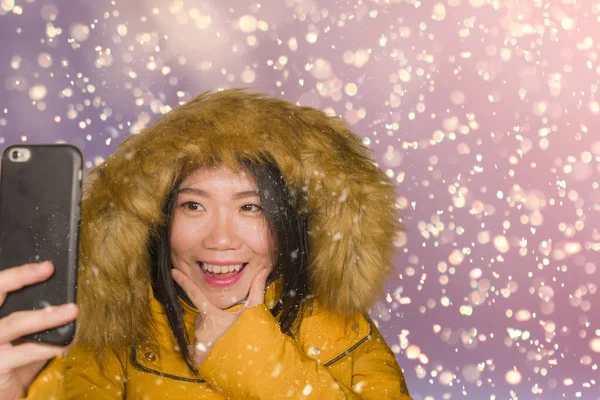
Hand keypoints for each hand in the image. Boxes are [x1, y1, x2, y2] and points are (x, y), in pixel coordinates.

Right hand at [0, 262, 77, 399]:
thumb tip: (66, 298)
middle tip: (47, 268)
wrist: (2, 391)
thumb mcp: (22, 332)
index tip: (45, 265)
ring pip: (15, 323)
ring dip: (46, 316)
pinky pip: (26, 352)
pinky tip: (67, 343)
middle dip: (19, 277)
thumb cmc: (13, 357)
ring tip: (71, 310)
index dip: (17, 273)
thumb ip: (36, 315)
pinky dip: (50, 346)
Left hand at [171, 267, 269, 367]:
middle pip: (201, 317)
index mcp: (213, 316)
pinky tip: (217, 352)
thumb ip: (256, 289)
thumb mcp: (255, 311)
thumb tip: (264, 269)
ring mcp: (199, 345)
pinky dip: (204, 350)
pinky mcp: (199, 359)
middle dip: (211, 318)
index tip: (173, 271)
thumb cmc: (253, 337)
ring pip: (199, 333)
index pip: (195, 294)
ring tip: (227, 340)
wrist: (253, 366)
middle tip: (229, 325)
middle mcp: (202, 329)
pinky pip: (196, 350)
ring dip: (209, 334)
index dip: (184, 281)